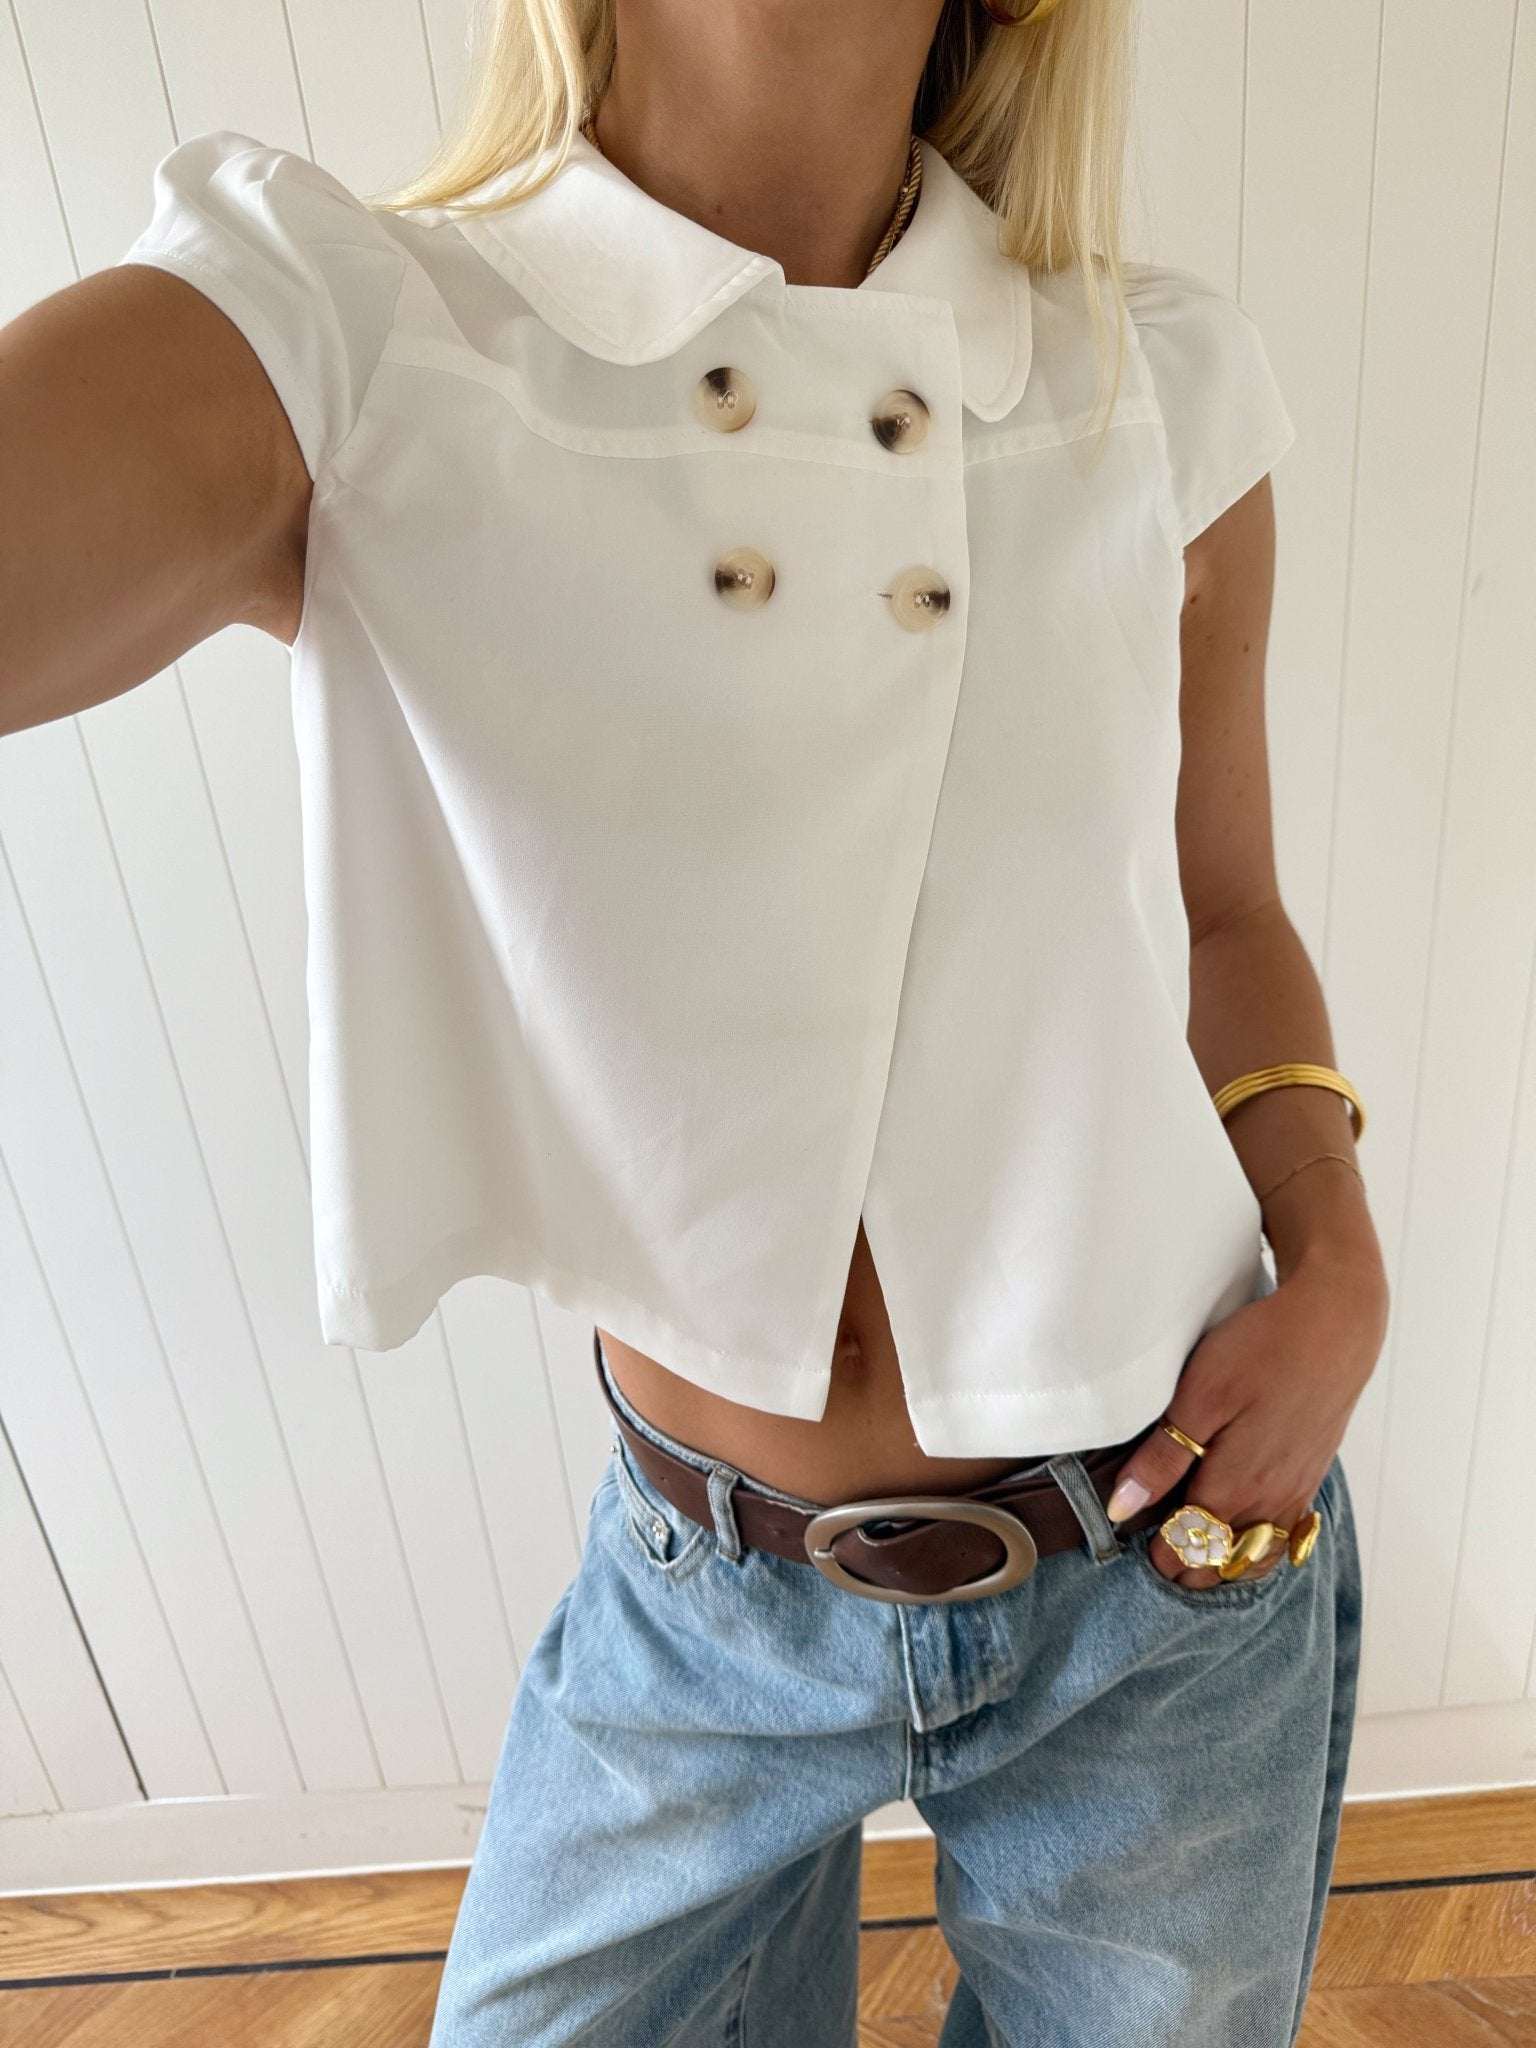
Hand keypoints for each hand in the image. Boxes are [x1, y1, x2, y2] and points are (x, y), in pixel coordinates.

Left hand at [1106, 1250, 1387, 1586]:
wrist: (1334, 1326)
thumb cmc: (1261, 1352)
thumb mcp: (1198, 1397)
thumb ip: (1162, 1458)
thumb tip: (1123, 1509)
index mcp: (1234, 1487)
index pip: (1186, 1547)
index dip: (1156, 1554)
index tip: (1131, 1543)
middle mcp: (1269, 1502)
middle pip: (1220, 1561)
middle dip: (1186, 1564)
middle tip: (1153, 1547)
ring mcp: (1295, 1492)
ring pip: (1254, 1556)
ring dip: (1221, 1560)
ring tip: (1190, 1546)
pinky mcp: (1311, 1475)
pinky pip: (1283, 1536)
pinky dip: (1256, 1547)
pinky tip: (1240, 1532)